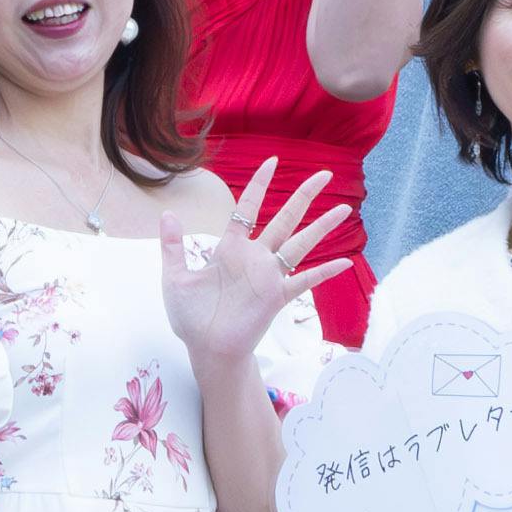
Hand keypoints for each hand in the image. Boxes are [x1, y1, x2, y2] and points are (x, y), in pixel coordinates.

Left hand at [159, 160, 350, 371]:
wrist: (206, 349)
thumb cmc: (191, 317)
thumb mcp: (175, 278)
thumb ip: (173, 247)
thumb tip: (167, 214)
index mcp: (230, 248)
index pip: (248, 208)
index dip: (259, 185)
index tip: (273, 162)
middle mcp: (254, 258)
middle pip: (285, 219)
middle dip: (304, 196)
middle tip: (324, 174)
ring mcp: (268, 276)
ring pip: (300, 244)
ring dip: (321, 227)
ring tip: (344, 209)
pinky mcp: (277, 297)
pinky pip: (304, 281)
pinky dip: (324, 272)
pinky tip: (344, 262)